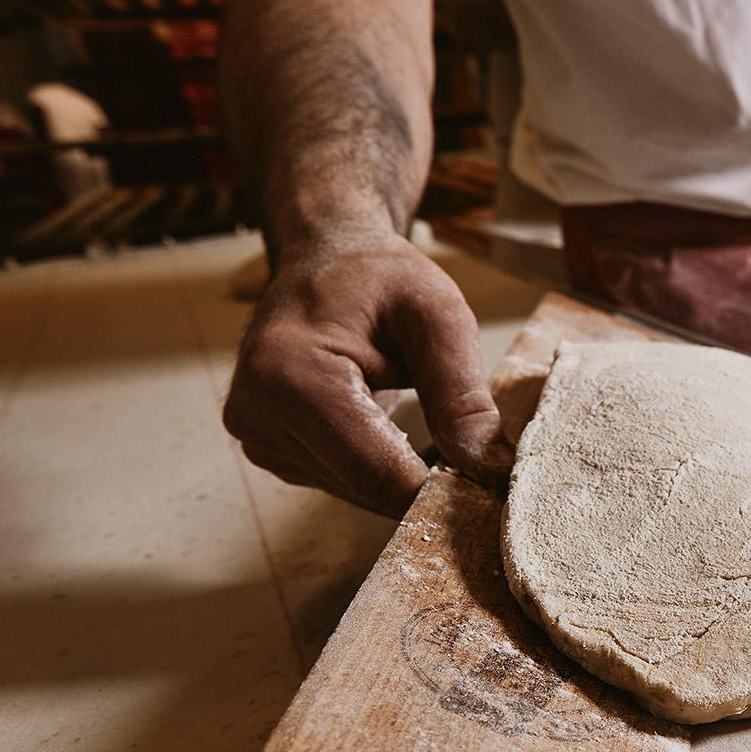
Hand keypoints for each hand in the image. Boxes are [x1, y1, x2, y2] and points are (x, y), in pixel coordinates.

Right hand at [223, 233, 511, 516]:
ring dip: (405, 473)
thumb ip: (460, 390)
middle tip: (477, 454)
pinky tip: (397, 428)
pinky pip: (344, 481)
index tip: (492, 486)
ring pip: (359, 491)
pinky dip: (382, 467)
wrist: (324, 260)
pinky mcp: (270, 450)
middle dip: (428, 482)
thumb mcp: (437, 315)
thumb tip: (487, 466)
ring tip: (429, 422)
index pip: (378, 472)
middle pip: (369, 489)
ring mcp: (259, 438)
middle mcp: (258, 416)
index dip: (442, 489)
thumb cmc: (378, 277)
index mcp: (290, 376)